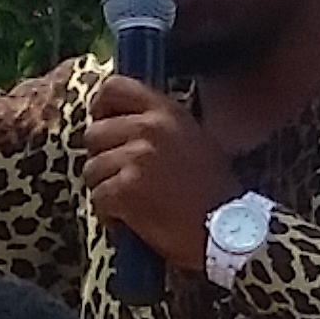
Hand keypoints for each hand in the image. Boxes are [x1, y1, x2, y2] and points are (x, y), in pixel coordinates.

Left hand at [79, 77, 241, 268]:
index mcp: (167, 111)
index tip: (103, 126)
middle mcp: (150, 127)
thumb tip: (118, 122)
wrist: (227, 230)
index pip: (114, 88)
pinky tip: (130, 221)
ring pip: (92, 169)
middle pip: (94, 134)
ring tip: (132, 203)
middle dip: (103, 160)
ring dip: (106, 190)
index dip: (100, 109)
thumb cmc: (213, 193)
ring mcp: (137, 157)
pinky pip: (98, 197)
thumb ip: (157, 125)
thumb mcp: (193, 139)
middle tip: (122, 179)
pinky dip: (109, 214)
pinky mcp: (127, 189)